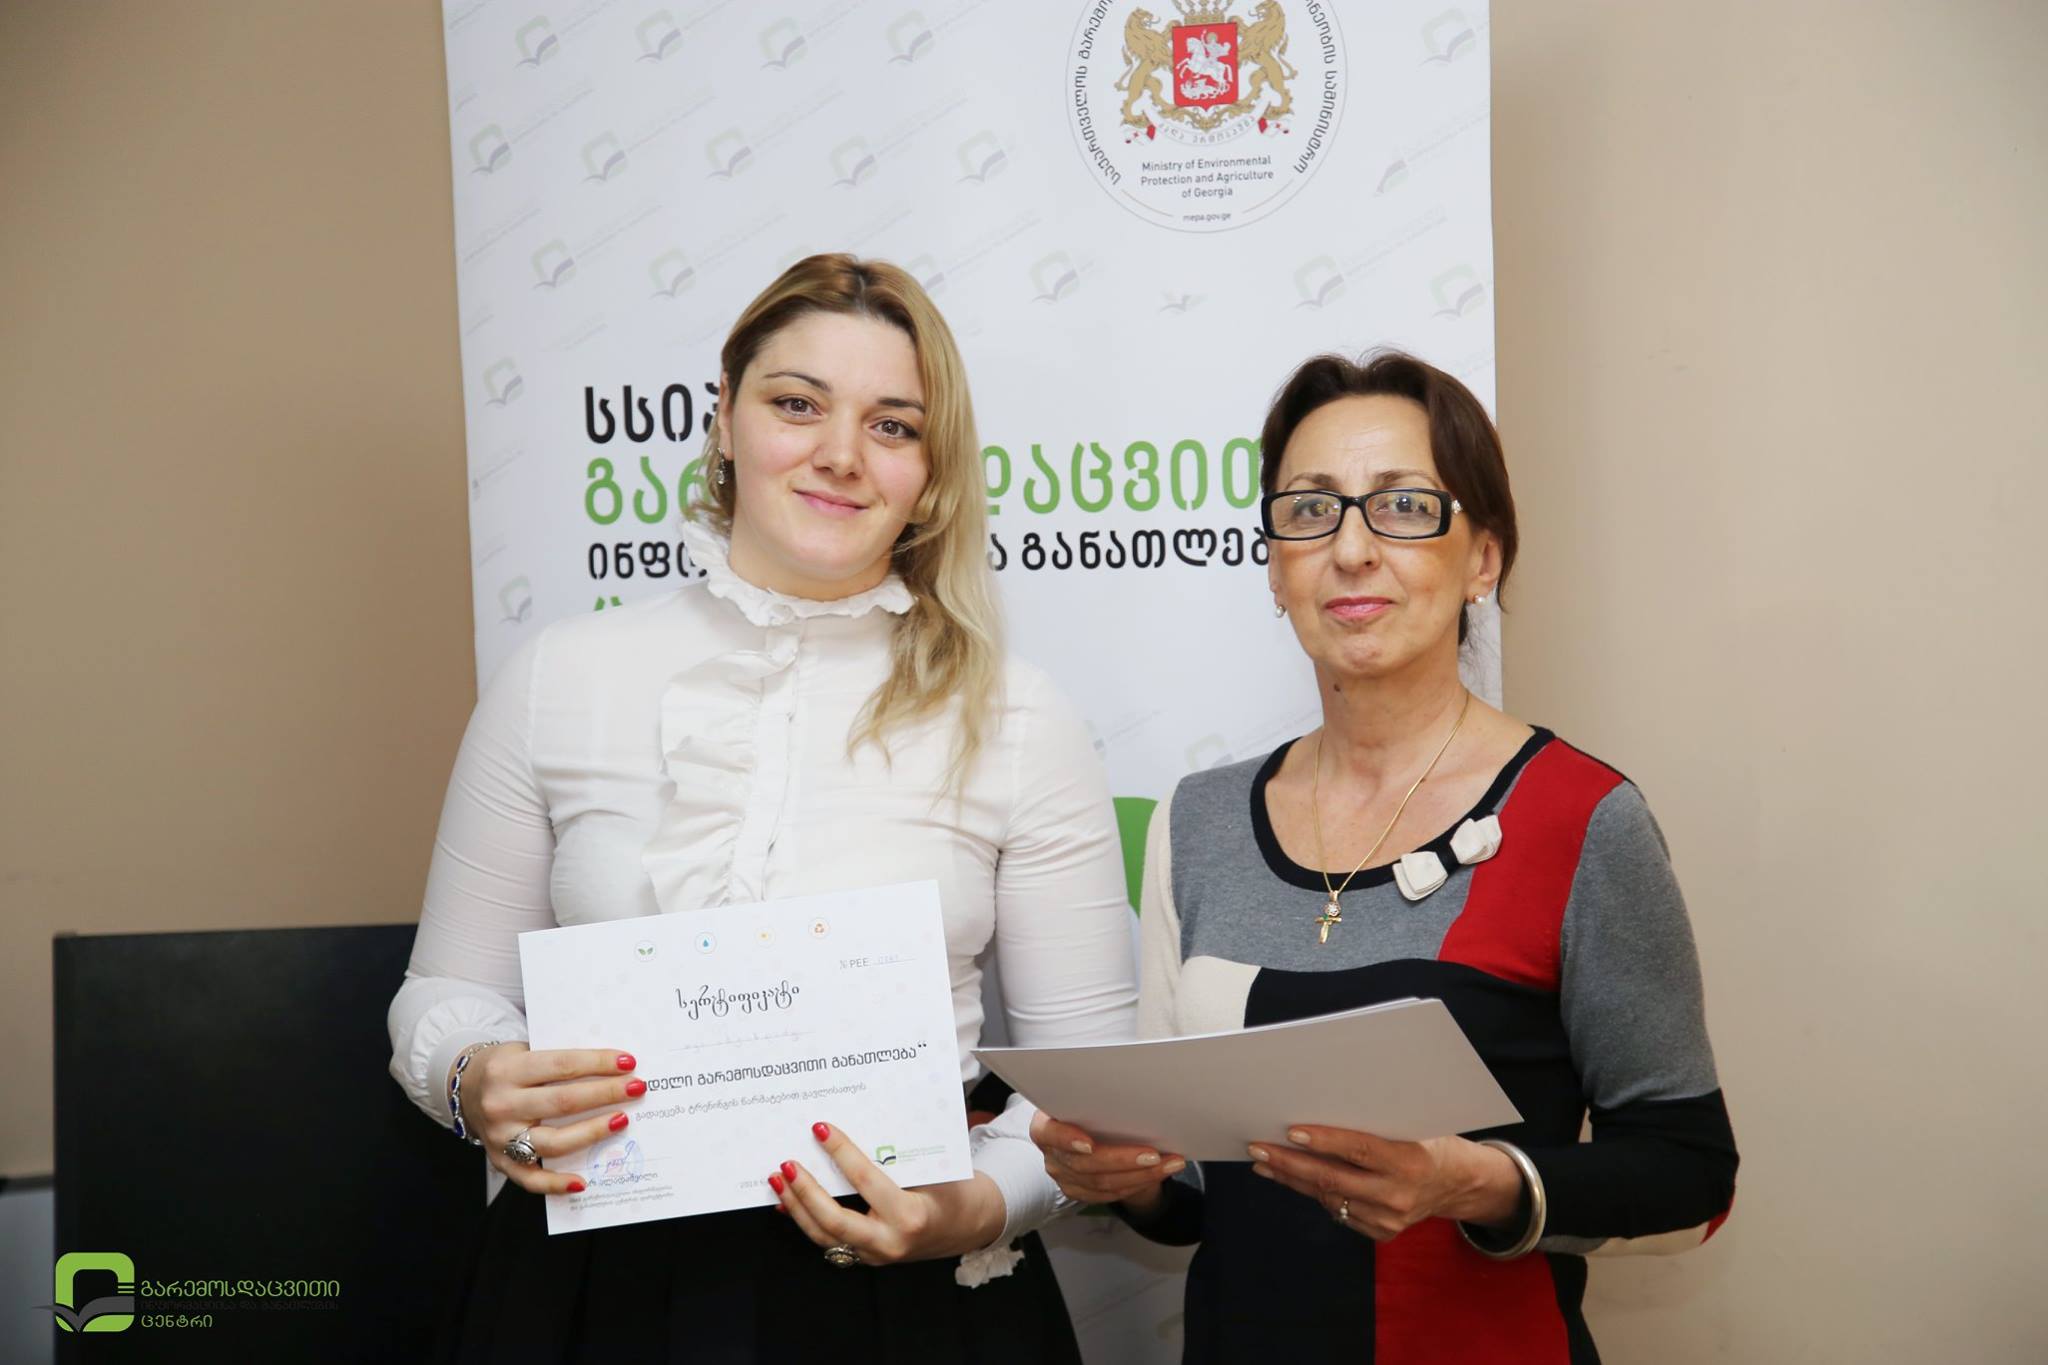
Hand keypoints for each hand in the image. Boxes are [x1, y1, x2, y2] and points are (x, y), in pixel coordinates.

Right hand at [456, 1044, 645, 1195]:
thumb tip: (611, 1067)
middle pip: (563, 1102)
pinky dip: (557, 1184)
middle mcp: (501, 1104)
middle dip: (605, 1094)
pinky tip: (583, 1182)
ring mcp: (500, 1137)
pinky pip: (531, 1179)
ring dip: (593, 1132)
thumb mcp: (524, 1050)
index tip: (628, 1062)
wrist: (466, 1089)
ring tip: (622, 1120)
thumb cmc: (508, 1067)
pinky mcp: (501, 1162)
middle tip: (637, 1088)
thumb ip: (558, 1060)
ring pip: (553, 1141)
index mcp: (507, 1070)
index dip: (597, 1063)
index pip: (561, 1065)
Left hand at [770, 1121, 1005, 1264]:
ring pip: (824, 1235)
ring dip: (797, 1206)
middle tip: (787, 1164)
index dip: (841, 1152)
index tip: (821, 1129)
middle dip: (806, 1191)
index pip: (866, 1181)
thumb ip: (892, 1156)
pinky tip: (788, 1201)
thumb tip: (849, 1131)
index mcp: (910, 1216)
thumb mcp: (930, 1169)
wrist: (966, 1226)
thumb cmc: (950, 1189)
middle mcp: (890, 1241)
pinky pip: (828, 1241)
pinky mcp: (866, 1258)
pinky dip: (806, 1219)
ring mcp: (875, 1255)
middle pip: (835, 1220)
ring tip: (779, 1179)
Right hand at [1028, 1110, 1184, 1211]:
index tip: (1089, 1144)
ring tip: (1169, 1163)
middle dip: (1123, 1160)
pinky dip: (1137, 1184)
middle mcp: (1051, 1153)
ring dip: (1140, 1174)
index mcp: (1046, 1123)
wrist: (1097, 1130)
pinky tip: (1158, 1173)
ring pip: (1102, 1183)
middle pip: (1085, 1163)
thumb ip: (1101, 1098)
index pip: (1048, 1133)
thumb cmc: (1096, 1106)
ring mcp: (1064, 1176)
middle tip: (1154, 1154)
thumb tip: (1135, 1090)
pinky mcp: (1079, 1191)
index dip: (1067, 1139)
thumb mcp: (1092, 1097)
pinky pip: (1110, 1195)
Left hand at [1247, 1127, 1519, 1241]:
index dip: (1323, 1141)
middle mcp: (1398, 1195)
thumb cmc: (1432, 1140)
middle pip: (1333, 1180)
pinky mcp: (1382, 1233)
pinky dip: (1315, 1194)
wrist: (1460, 1184)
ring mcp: (1389, 1219)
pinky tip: (1293, 1179)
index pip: (1359, 1150)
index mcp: (1409, 1161)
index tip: (1290, 1131)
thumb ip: (1375, 1123)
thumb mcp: (1414, 1125)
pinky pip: (1339, 1212)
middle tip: (1258, 1148)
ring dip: (1293, 1180)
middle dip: (1289, 1164)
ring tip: (1264, 1162)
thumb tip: (1321, 1103)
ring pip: (1330, 1198)